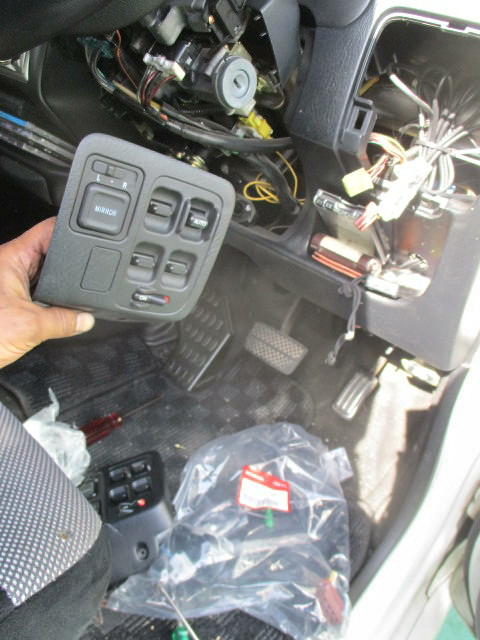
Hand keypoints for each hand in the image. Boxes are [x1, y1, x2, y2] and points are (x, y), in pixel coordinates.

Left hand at [0, 217, 94, 367]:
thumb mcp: (31, 327)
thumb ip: (64, 321)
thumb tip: (85, 318)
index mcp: (10, 258)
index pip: (45, 231)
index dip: (68, 231)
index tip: (88, 236)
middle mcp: (6, 266)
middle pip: (47, 254)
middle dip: (65, 268)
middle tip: (79, 281)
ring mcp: (6, 282)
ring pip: (40, 275)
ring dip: (52, 288)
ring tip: (58, 302)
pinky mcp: (5, 298)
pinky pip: (33, 292)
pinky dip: (44, 301)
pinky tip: (49, 313)